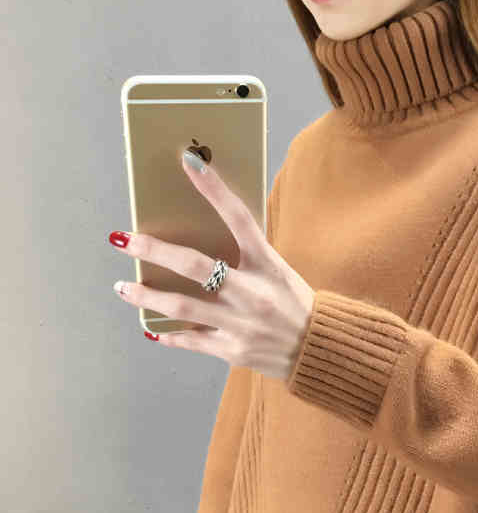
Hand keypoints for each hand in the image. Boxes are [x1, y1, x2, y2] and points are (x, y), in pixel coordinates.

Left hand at [109, 150, 314, 381]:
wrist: (318, 348)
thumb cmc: (295, 303)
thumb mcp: (278, 271)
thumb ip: (246, 255)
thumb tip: (202, 235)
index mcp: (268, 264)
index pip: (240, 218)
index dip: (214, 190)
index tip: (188, 163)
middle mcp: (252, 292)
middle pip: (195, 267)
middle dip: (154, 251)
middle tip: (124, 240)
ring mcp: (241, 323)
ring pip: (182, 307)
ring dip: (147, 297)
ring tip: (123, 288)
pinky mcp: (234, 349)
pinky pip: (192, 341)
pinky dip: (169, 336)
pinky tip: (151, 330)